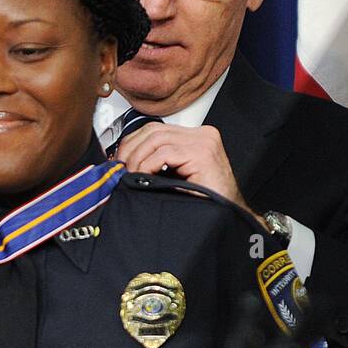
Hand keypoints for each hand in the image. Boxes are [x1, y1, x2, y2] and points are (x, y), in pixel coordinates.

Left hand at [116, 123, 266, 229]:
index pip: (155, 129)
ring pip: (156, 139)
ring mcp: (204, 142)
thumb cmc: (204, 203)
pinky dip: (148, 165)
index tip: (119, 161)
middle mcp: (201, 135)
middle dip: (130, 149)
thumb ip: (156, 165)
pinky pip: (164, 153)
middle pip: (153, 130)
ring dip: (137, 158)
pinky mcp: (203, 153)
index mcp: (195, 138)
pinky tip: (144, 178)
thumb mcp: (174, 179)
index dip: (133, 143)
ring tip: (131, 176)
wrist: (228, 218)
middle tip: (119, 169)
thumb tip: (123, 164)